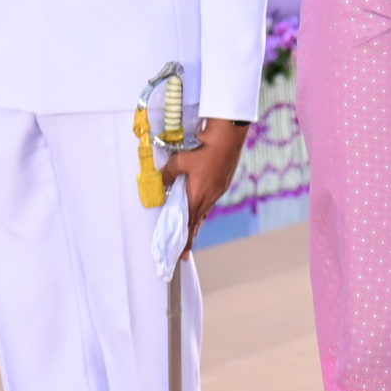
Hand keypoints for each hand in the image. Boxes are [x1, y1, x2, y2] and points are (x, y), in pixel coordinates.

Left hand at [166, 118, 249, 245]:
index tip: (182, 254)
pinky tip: (200, 203)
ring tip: (191, 229)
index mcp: (200, 195)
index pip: (190, 224)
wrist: (230, 135)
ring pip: (205, 210)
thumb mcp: (181, 161)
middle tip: (185, 249)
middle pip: (198, 220)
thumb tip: (160, 182)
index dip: (186, 240)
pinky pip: (210, 199)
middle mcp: (211, 196)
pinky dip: (202, 206)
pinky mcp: (223, 182)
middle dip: (191, 236)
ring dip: (196, 220)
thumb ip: (168, 174)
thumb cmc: (205, 148)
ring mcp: (219, 189)